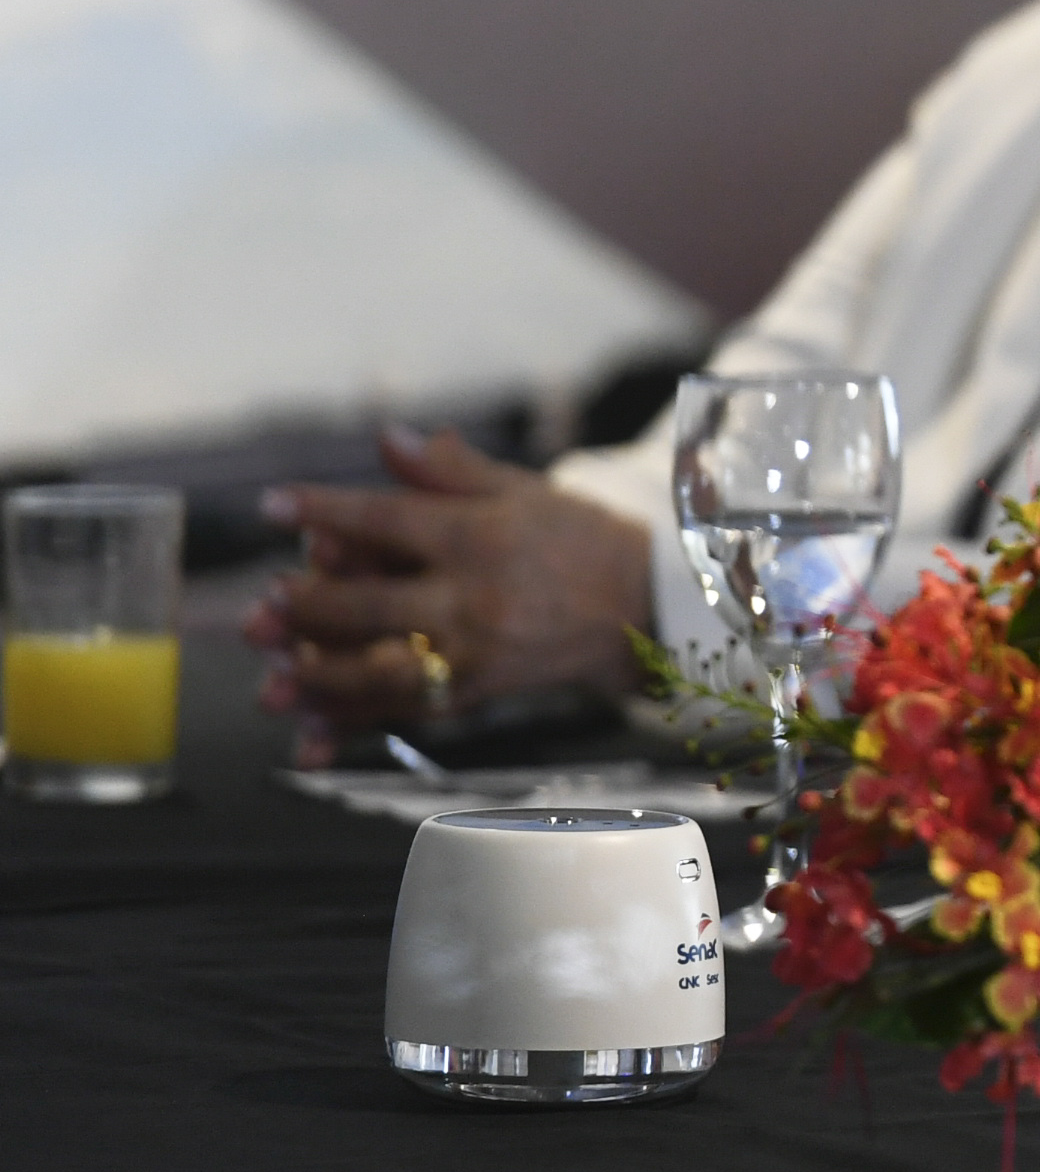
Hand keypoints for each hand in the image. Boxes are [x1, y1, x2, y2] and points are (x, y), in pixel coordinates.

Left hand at [243, 427, 657, 728]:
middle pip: (370, 605)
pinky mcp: (475, 693)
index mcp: (478, 536)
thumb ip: (448, 469)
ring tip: (269, 675)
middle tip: (263, 604)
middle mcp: (472, 598)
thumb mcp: (521, 489)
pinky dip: (350, 726)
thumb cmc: (578, 538)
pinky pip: (402, 713)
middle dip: (306, 608)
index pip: (387, 519)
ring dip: (316, 676)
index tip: (272, 506)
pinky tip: (306, 734)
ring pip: (379, 671)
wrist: (644, 607)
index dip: (323, 510)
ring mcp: (473, 652)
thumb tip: (386, 437)